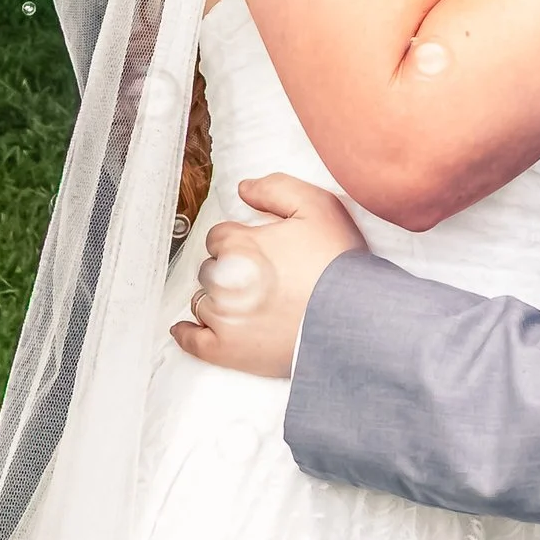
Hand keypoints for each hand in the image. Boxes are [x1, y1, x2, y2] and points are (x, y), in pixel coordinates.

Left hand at [172, 175, 365, 377]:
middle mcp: (223, 280)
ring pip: (202, 301)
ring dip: (216, 298)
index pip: (219, 237)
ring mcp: (223, 318)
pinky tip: (184, 328)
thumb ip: (275, 189)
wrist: (354, 318)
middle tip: (259, 277)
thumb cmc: (337, 263)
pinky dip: (186, 333)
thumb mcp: (317, 206)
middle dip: (228, 270)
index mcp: (239, 244)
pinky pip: (193, 341)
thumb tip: (243, 189)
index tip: (259, 251)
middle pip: (209, 269)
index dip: (239, 241)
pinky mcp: (228, 350)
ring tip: (246, 303)